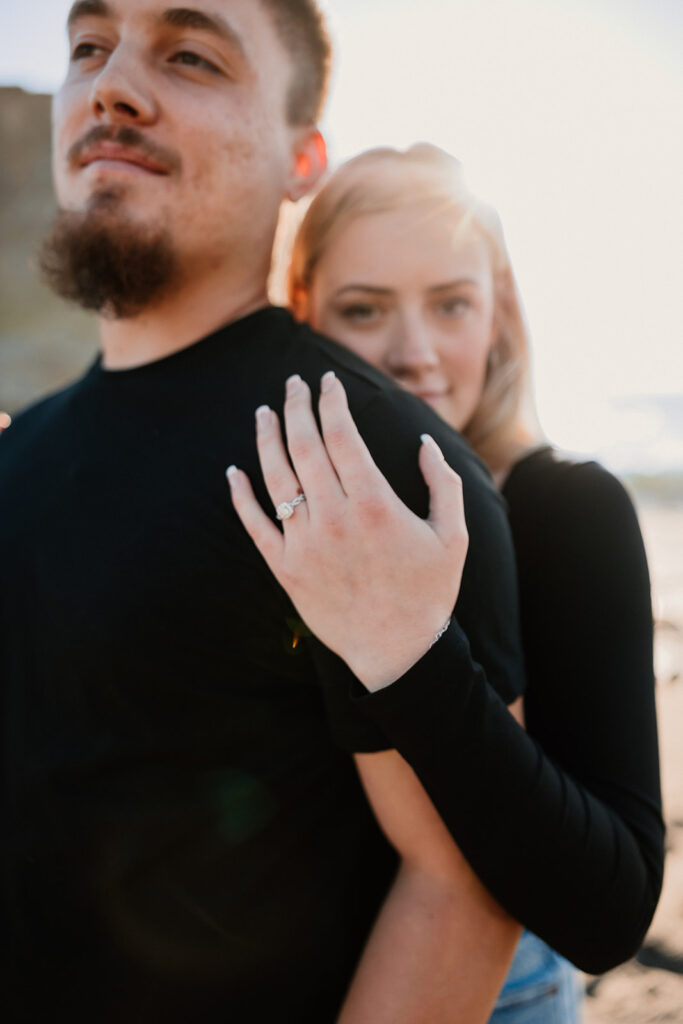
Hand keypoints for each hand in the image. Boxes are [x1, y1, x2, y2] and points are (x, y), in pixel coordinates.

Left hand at [227, 372, 467, 690]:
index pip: (341, 436)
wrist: (398, 652)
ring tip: (263, 412)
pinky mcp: (286, 569)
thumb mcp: (453, 535)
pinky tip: (233, 471)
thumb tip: (424, 441)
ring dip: (266, 439)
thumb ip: (443, 482)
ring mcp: (305, 544)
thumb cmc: (429, 592)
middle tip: (292, 383)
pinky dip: (240, 496)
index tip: (327, 382)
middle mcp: (335, 518)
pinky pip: (255, 525)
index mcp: (375, 504)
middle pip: (304, 447)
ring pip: (276, 479)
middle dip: (296, 407)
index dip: (331, 403)